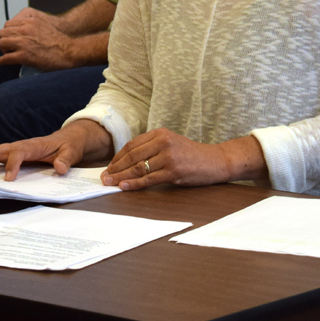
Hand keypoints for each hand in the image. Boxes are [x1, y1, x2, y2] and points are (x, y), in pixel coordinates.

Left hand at [0, 7, 75, 70]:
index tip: (12, 39)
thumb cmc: (59, 41)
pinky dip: (4, 61)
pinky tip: (7, 62)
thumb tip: (21, 33)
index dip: (8, 33)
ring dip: (4, 50)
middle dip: (5, 40)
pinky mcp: (24, 56)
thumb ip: (32, 26)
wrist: (69, 52)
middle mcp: (25, 30)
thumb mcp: (44, 26)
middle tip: (10, 48)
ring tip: (9, 55)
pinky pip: (5, 58)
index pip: (8, 24)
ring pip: (2, 44)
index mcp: (30, 21)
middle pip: (2, 33)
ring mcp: (23, 43)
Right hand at [0, 120, 111, 180]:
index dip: (13, 164)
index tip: (8, 179)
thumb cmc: (69, 146)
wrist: (69, 139)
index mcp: (35, 146)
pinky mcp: (13, 154)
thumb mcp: (72, 152)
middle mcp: (22, 146)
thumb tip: (59, 167)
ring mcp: (16, 149)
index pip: (20, 153)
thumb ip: (66, 160)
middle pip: (0, 150)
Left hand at [102, 128, 265, 190]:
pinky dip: (134, 184)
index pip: (132, 145)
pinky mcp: (173, 171)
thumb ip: (152, 147)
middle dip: (115, 168)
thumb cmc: (192, 154)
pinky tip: (124, 187)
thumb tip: (127, 161)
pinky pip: (148, 179)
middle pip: (132, 156)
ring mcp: (168, 156)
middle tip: (103, 177)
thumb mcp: (171, 143)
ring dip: (121, 177)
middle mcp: (163, 142)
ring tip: (109, 184)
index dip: (117, 157)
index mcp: (160, 133)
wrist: (216, 160)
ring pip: (138, 168)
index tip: (108, 167)